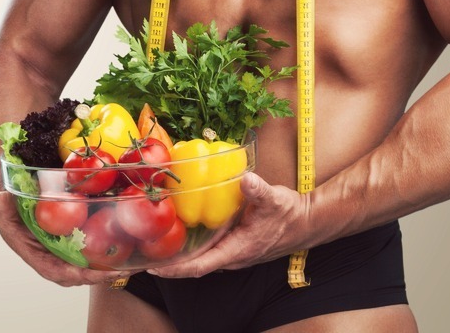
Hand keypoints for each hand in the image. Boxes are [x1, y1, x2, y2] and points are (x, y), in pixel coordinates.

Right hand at [0, 190, 130, 286]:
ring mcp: (60, 245)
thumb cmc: (6, 197)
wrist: (9, 188)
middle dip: (99, 275)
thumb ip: (3, 204)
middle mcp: (47, 252)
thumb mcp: (2, 199)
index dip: (74, 275)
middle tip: (123, 270)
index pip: (54, 270)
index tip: (93, 274)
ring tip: (133, 263)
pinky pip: (89, 246)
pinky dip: (106, 248)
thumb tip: (3, 198)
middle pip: (76, 273)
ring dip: (107, 266)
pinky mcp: (71, 235)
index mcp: (30, 249)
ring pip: (85, 262)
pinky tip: (127, 241)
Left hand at [147, 172, 310, 278]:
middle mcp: (232, 256)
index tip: (154, 268)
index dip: (176, 269)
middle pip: (194, 267)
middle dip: (169, 266)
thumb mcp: (274, 199)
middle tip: (142, 257)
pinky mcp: (233, 246)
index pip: (200, 266)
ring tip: (154, 248)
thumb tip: (246, 180)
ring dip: (178, 257)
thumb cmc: (289, 214)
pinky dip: (191, 248)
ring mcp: (233, 253)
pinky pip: (207, 251)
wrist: (306, 221)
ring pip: (200, 260)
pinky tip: (179, 235)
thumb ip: (258, 190)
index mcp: (237, 250)